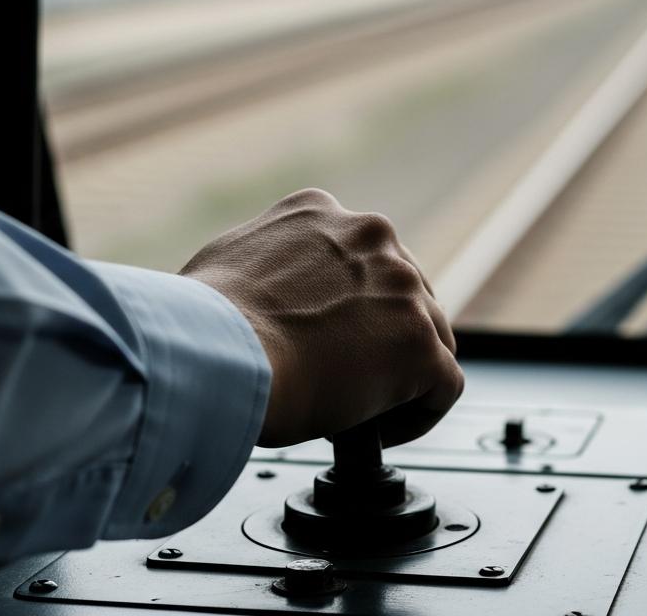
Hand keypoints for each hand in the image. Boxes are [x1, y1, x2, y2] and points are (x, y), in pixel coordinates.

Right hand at [180, 189, 461, 447]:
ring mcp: (403, 290)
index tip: (333, 336)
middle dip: (382, 335)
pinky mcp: (421, 345)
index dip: (351, 304)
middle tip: (349, 375)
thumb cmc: (202, 325)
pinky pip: (444, 384)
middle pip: (402, 292)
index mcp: (321, 214)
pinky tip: (382, 432)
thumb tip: (260, 296)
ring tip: (365, 409)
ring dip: (403, 373)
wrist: (217, 356)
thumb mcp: (225, 262)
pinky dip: (420, 413)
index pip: (359, 257)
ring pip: (431, 335)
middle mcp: (370, 239)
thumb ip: (263, 265)